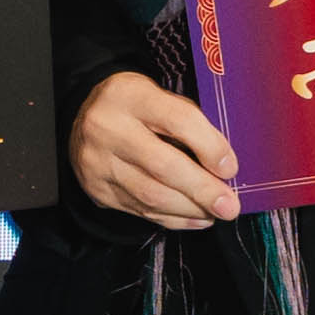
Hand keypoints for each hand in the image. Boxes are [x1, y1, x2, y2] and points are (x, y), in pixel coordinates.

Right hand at [70, 66, 245, 229]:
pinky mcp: (97, 189)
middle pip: (163, 165)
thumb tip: (223, 164)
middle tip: (229, 205)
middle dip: (202, 189)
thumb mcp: (158, 96)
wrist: (84, 118)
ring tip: (215, 212)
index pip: (177, 120)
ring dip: (191, 209)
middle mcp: (108, 127)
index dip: (209, 146)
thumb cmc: (134, 107)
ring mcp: (98, 162)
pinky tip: (195, 218)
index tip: (230, 168)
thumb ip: (189, 122)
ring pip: (151, 195)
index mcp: (129, 95)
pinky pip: (141, 211)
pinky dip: (174, 219)